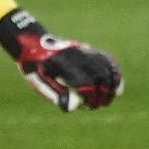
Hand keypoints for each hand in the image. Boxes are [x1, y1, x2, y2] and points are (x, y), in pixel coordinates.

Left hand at [0, 10, 122, 111]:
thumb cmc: (33, 66)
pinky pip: (105, 58)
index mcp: (63, 64)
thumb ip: (54, 94)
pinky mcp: (86, 49)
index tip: (87, 104)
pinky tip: (116, 81)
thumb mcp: (37, 81)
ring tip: (112, 95)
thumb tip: (72, 107)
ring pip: (105, 66)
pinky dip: (114, 70)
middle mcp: (76, 55)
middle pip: (99, 75)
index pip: (85, 82)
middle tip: (99, 104)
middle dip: (103, 93)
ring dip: (112, 82)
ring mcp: (82, 50)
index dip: (90, 96)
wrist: (32, 41)